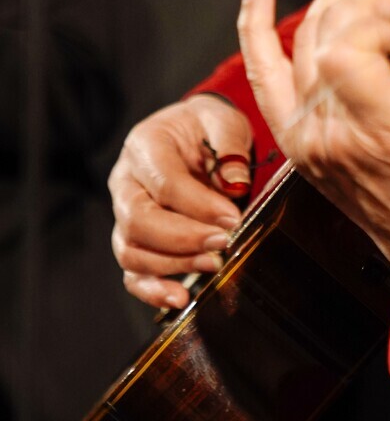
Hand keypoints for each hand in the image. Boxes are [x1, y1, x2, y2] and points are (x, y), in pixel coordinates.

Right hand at [109, 93, 252, 308]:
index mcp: (144, 145)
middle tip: (223, 242)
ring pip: (132, 251)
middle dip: (184, 238)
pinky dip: (152, 290)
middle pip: (138, 220)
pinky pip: (132, 273)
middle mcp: (125, 182)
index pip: (164, 182)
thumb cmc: (208, 128)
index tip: (232, 218)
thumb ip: (230, 146)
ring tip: (213, 265)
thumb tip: (234, 184)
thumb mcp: (224, 121)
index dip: (198, 205)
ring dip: (173, 264)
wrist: (197, 136)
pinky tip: (181, 298)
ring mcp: (125, 214)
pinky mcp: (134, 241)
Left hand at [237, 0, 389, 319]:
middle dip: (365, 4)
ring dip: (337, 8)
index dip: (379, 16)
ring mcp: (309, 138)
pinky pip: (264, 73)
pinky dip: (255, 26)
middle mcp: (337, 134)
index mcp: (386, 129)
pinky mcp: (296, 138)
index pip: (348, 45)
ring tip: (373, 2)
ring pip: (301, 39)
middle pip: (323, 32)